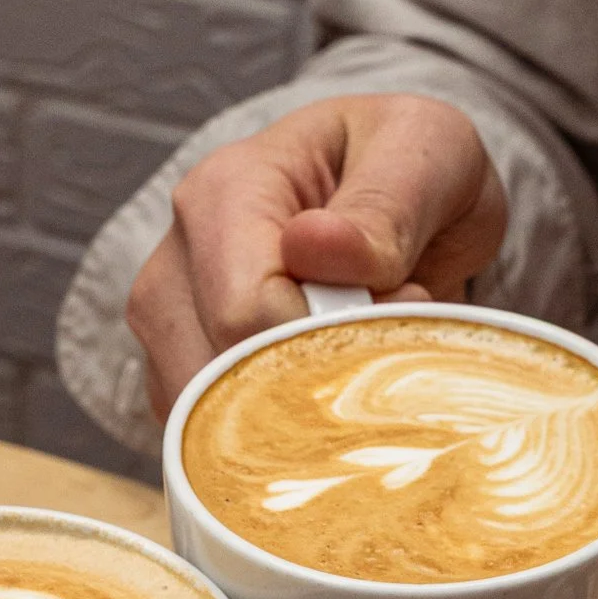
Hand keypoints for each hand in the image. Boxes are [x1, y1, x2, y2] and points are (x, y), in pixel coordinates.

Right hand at [126, 94, 508, 417]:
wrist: (400, 197)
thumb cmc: (412, 168)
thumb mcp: (430, 153)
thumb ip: (386, 204)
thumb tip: (314, 249)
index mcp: (222, 192)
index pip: (247, 314)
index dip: (328, 341)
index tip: (398, 311)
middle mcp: (174, 262)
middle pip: (217, 379)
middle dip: (312, 383)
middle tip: (380, 338)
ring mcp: (167, 327)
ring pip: (208, 422)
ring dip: (295, 418)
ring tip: (351, 355)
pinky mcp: (178, 378)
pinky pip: (211, 444)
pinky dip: (273, 439)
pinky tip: (321, 392)